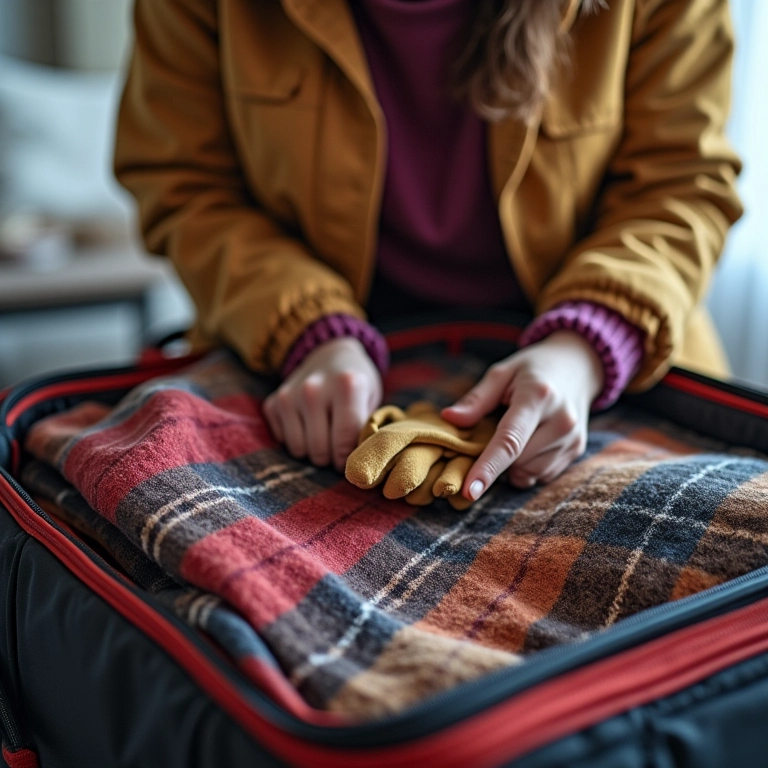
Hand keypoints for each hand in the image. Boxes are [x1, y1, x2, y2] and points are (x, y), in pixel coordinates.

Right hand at [263, 337, 382, 471]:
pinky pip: (283, 442)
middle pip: (320, 450)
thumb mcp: (371, 399)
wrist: (329, 354)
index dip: (348, 460)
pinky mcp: (273, 403)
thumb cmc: (356, 384)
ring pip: (299, 449)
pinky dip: (296, 440)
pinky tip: (307, 425)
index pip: (344, 440)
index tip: (351, 463)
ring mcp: (289, 395)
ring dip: (313, 452)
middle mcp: (314, 389)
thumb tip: (356, 466)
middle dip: (331, 459)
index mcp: (347, 386)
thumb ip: (365, 429)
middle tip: (338, 449)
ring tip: (324, 436)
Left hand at [441, 331, 602, 498]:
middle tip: (496, 430)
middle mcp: (561, 420)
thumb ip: (476, 399)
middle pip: (517, 461)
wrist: (578, 365)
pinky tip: (532, 442)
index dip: (487, 468)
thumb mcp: (501, 373)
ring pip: (530, 473)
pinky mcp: (578, 449)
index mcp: (537, 396)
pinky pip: (543, 475)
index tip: (469, 491)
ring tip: (518, 434)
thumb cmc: (532, 370)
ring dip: (514, 464)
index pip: (509, 440)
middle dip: (497, 457)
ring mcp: (573, 437)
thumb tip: (448, 419)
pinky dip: (529, 466)